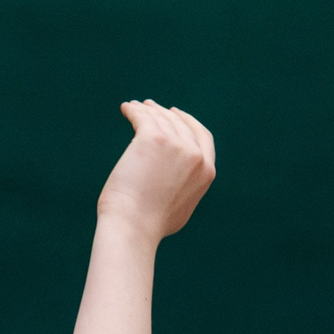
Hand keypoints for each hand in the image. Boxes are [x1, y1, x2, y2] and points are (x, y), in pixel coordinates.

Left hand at [96, 100, 215, 240]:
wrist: (134, 226)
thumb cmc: (149, 225)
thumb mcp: (181, 207)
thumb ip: (185, 187)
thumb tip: (176, 180)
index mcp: (206, 171)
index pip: (203, 137)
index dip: (189, 122)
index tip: (176, 114)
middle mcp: (195, 155)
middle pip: (180, 123)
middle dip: (165, 112)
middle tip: (150, 107)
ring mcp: (176, 145)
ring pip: (160, 118)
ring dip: (147, 109)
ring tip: (134, 107)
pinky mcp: (153, 138)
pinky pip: (143, 117)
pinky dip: (134, 110)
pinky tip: (126, 109)